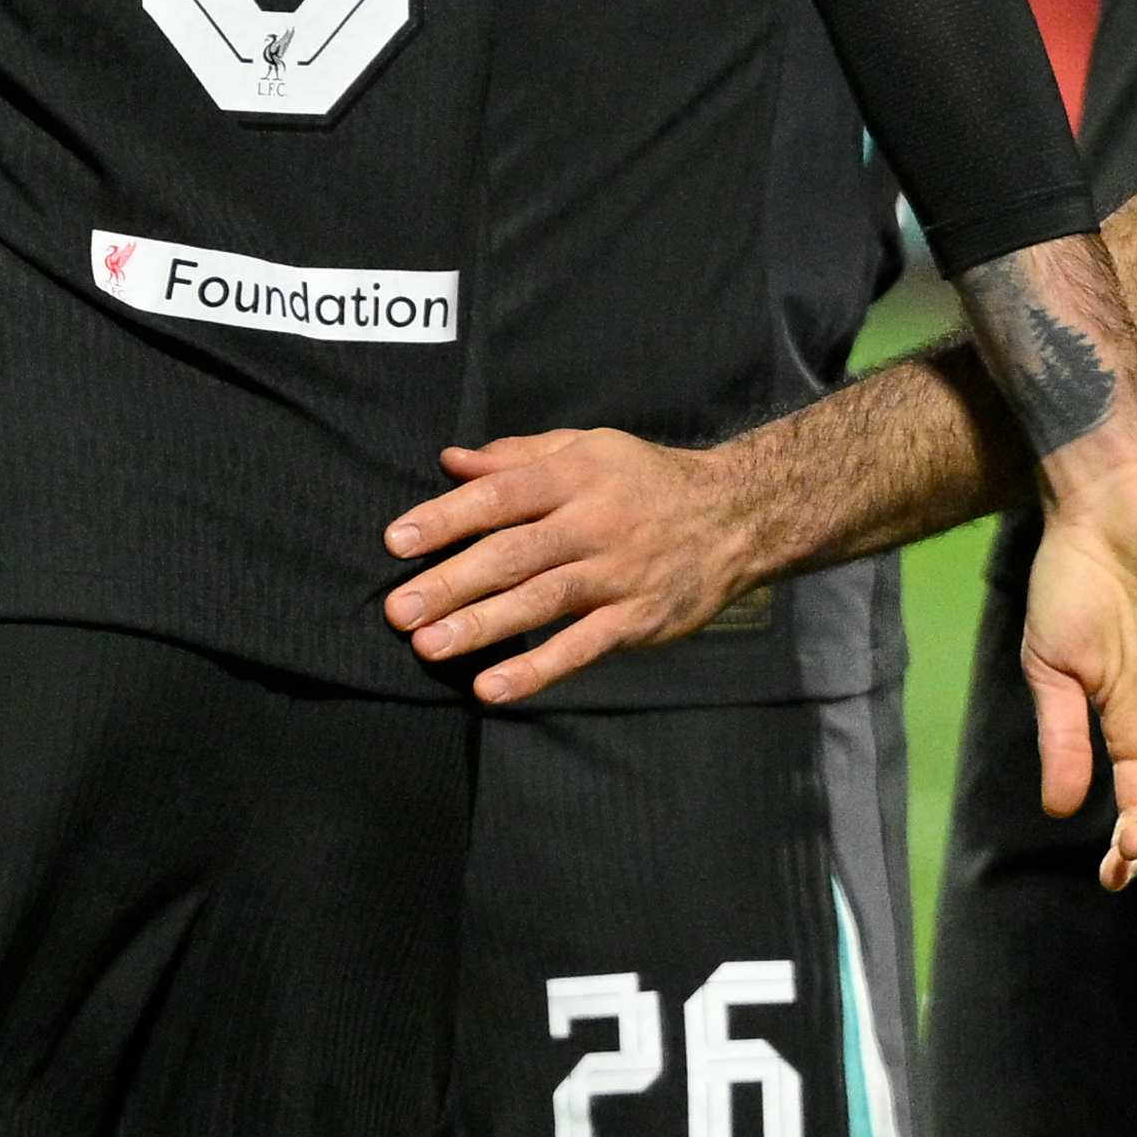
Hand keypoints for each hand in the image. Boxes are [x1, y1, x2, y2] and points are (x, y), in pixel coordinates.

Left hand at [384, 427, 781, 704]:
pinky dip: (538, 668)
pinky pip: (582, 647)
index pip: (502, 495)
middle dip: (451, 582)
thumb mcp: (590, 449)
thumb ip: (519, 456)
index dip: (447, 517)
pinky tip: (493, 688)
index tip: (397, 541)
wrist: (739, 516)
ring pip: (542, 600)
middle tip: (398, 610)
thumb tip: (452, 461)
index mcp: (577, 475)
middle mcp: (595, 522)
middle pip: (514, 553)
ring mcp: (618, 573)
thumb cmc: (648, 481)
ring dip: (482, 626)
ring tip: (429, 646)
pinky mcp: (637, 618)